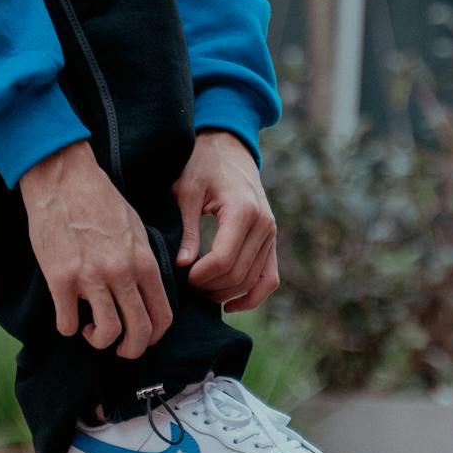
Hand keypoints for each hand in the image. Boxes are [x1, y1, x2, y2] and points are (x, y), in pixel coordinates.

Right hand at [19, 140, 173, 357]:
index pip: (163, 316)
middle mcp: (121, 272)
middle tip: (119, 348)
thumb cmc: (99, 200)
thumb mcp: (135, 228)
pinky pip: (67, 323)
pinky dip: (67, 328)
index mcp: (144, 261)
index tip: (142, 337)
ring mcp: (90, 277)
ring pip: (105, 333)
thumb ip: (143, 262)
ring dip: (98, 340)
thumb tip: (145, 292)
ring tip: (89, 329)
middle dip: (131, 350)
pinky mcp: (60, 278)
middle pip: (138, 332)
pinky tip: (66, 316)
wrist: (64, 178)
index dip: (154, 336)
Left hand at [174, 130, 278, 310]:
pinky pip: (270, 278)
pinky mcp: (271, 239)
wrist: (228, 147)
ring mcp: (271, 233)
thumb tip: (182, 265)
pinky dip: (253, 296)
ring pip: (253, 280)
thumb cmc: (202, 165)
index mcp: (242, 210)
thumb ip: (187, 229)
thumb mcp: (186, 190)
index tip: (181, 277)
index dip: (200, 276)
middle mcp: (263, 224)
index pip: (223, 259)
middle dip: (210, 287)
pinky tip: (230, 306)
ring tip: (200, 292)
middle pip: (238, 274)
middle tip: (186, 287)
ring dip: (227, 294)